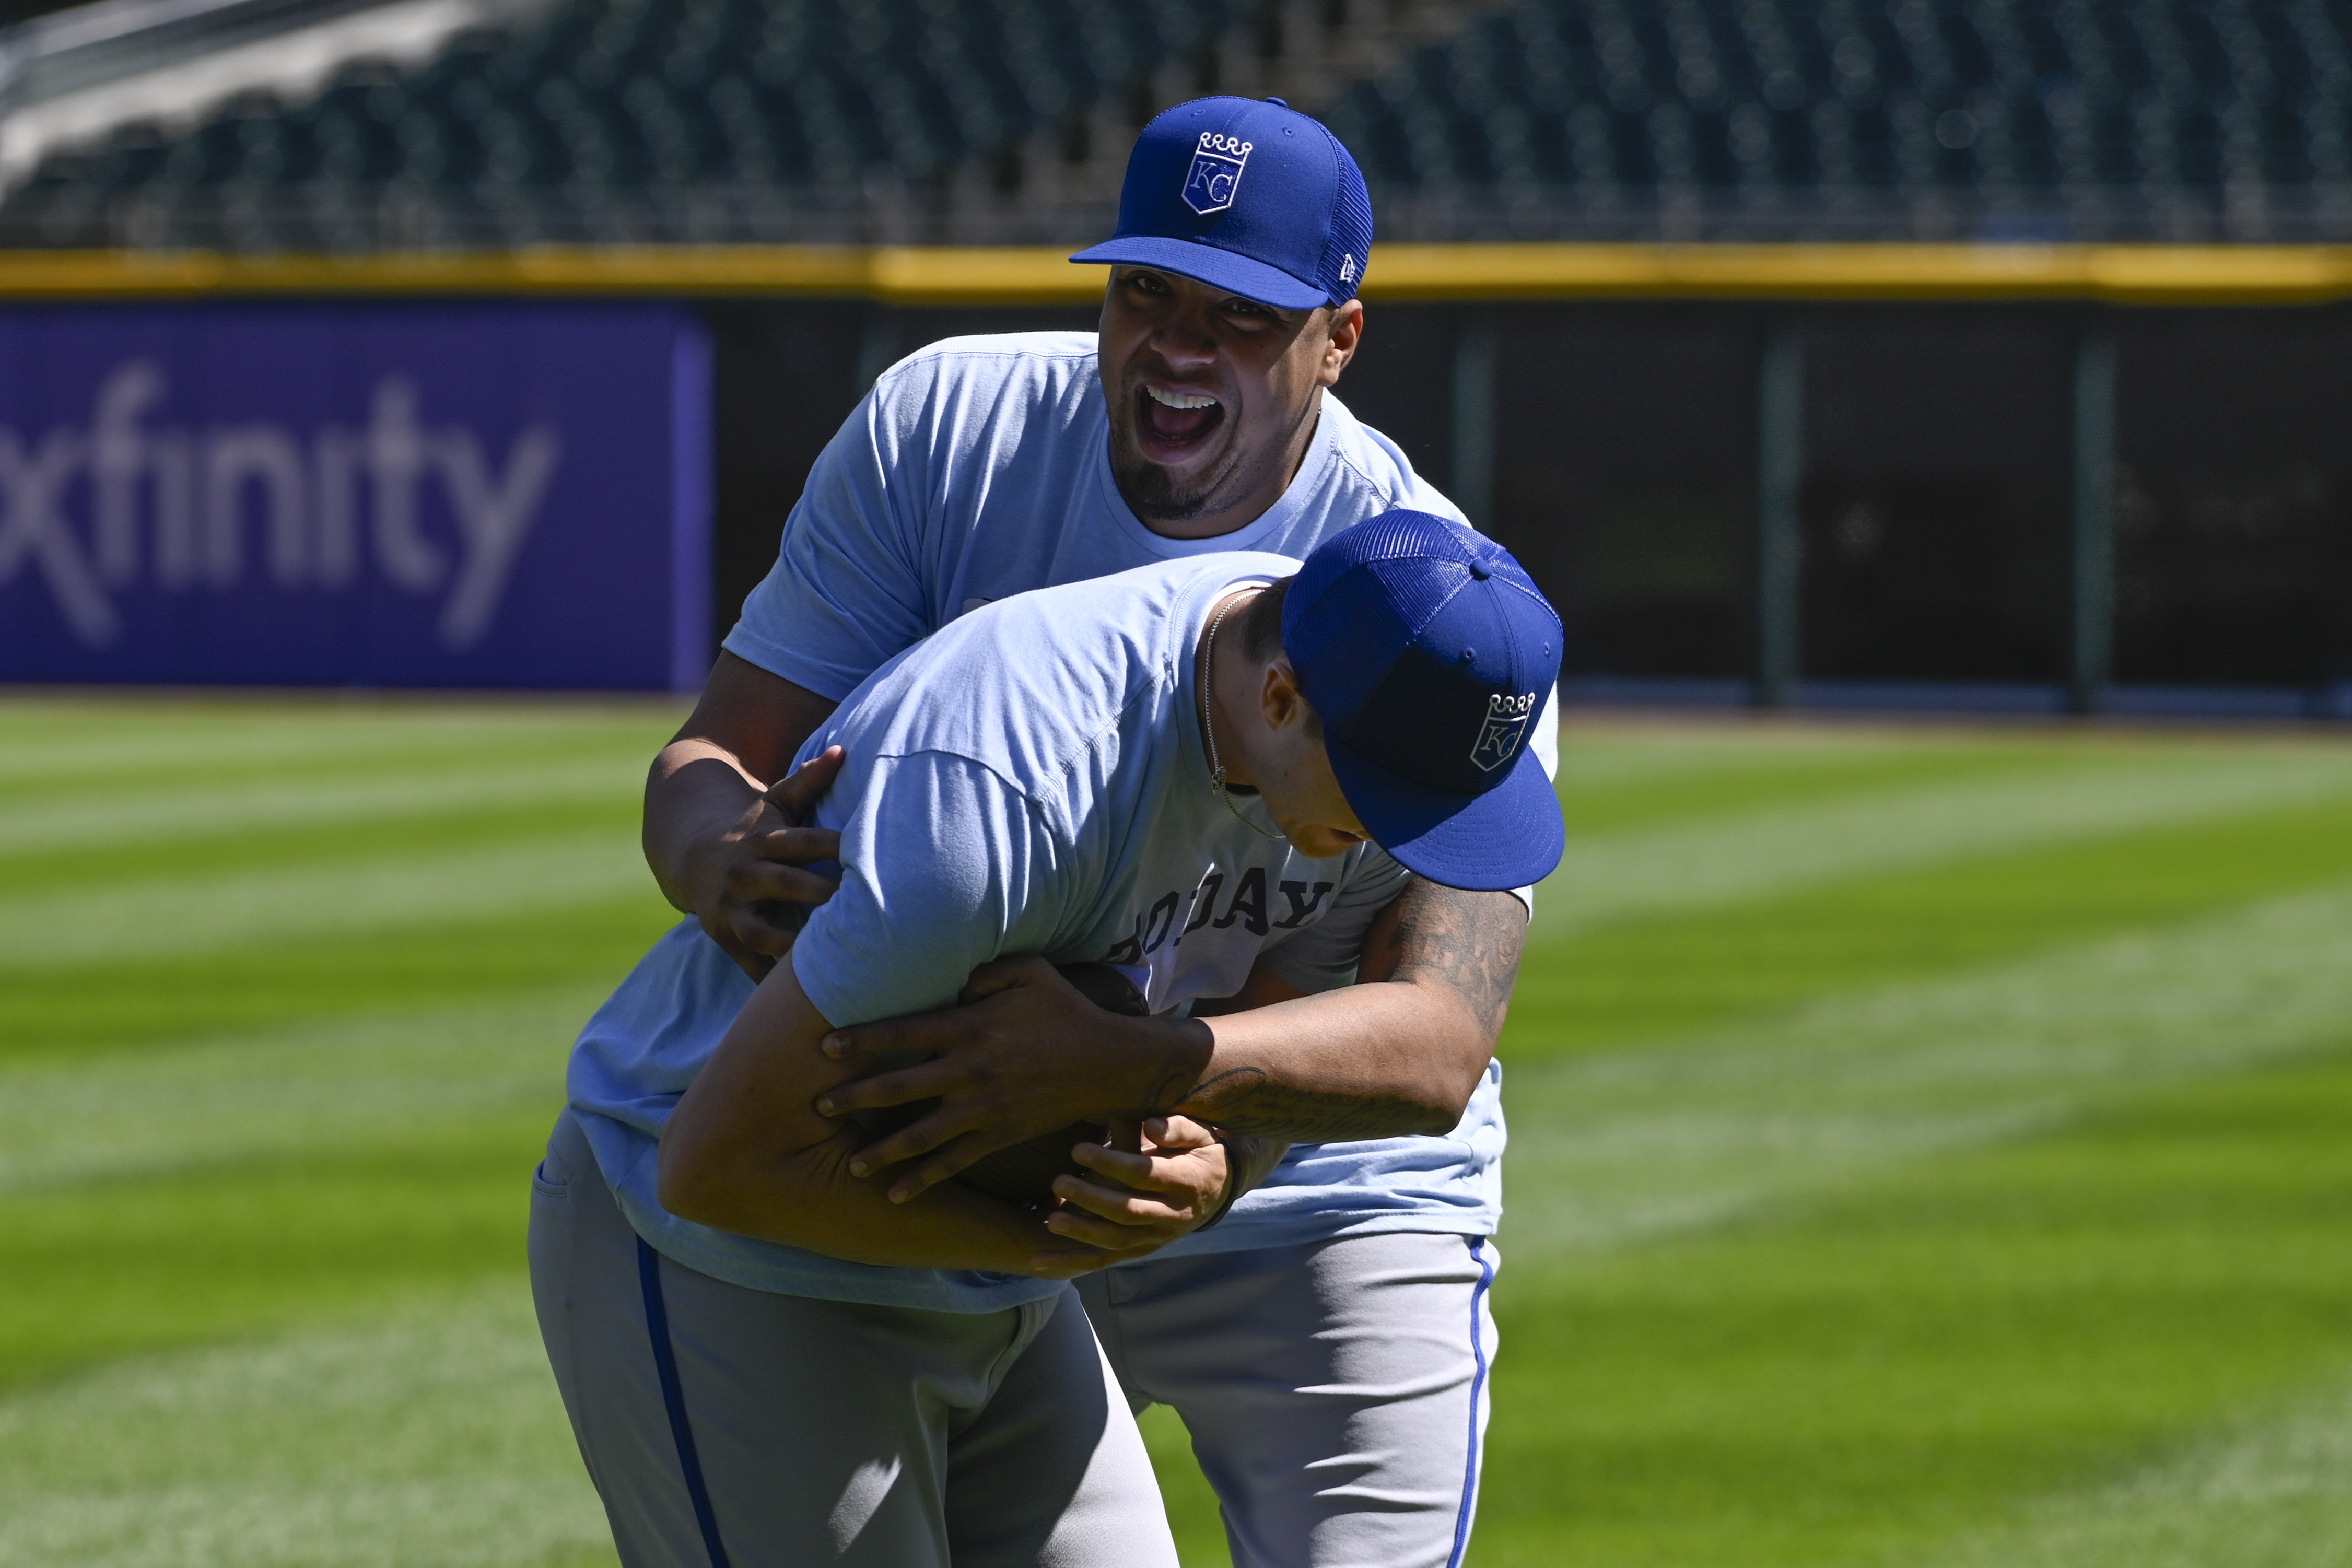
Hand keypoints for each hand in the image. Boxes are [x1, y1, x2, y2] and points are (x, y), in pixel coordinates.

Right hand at [681, 747, 845, 980]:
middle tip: (868, 909)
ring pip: (764, 933)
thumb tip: (845, 750)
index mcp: (761, 839)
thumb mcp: (775, 802)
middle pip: (788, 885)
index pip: (803, 841)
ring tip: (836, 961)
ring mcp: (730, 910)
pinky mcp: (722, 938)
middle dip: (824, 896)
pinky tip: (807, 1001)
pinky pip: (749, 966)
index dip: (836, 845)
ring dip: (796, 948)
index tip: (874, 852)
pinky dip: (772, 984)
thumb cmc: (752, 828)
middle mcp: (744, 874)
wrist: (690, 857)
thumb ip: (809, 781)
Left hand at [814, 955, 1210, 1202]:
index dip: (860, 1039)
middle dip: (854, 1099)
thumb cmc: (1067, 1010)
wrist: (1109, 1062)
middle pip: (899, 1087)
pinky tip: (896, 1194)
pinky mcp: (1000, 1134)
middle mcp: (970, 1070)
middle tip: (818, 1109)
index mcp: (971, 1026)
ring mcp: (984, 1107)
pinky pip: (955, 1161)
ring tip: (850, 1163)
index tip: (824, 1047)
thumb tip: (952, 978)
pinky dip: (924, 1180)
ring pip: (921, 1134)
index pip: (902, 1032)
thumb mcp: (1030, 971)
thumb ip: (985, 970)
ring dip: (882, 1151)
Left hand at [1035, 1115, 1231, 1262]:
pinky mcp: (1139, 1250)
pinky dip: (1070, 1263)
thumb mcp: (1201, 1132)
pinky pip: (1102, 1261)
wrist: (1217, 1190)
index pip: (1145, 1175)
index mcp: (1188, 1182)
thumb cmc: (1200, 1151)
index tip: (1078, 1149)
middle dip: (1091, 1199)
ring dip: (1082, 1233)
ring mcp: (1156, 1238)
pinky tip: (1038, 1261)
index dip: (1112, 1164)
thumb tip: (1152, 1126)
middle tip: (1059, 1181)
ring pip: (1115, 1241)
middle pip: (1128, 1211)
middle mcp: (1174, 1216)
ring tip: (1051, 1220)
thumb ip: (1178, 1127)